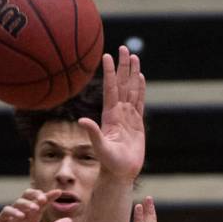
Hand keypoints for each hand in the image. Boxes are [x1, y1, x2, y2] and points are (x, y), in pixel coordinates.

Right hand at [0, 188, 71, 221]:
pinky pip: (5, 212)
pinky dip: (13, 212)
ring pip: (17, 202)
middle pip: (28, 196)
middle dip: (36, 194)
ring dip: (27, 203)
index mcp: (31, 219)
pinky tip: (21, 216)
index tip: (59, 193)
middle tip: (44, 198)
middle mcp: (21, 216)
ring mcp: (10, 218)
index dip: (49, 197)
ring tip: (35, 208)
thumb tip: (69, 220)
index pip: (41, 204)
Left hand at [78, 46, 145, 183]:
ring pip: (131, 90)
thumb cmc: (109, 163)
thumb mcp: (100, 147)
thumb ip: (93, 133)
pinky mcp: (137, 123)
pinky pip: (139, 102)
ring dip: (133, 74)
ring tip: (134, 57)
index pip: (111, 89)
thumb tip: (82, 121)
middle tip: (124, 48)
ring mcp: (128, 117)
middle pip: (122, 84)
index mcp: (110, 115)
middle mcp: (118, 113)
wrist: (120, 173)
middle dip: (123, 66)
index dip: (109, 72)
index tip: (107, 55)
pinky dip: (140, 89)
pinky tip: (141, 78)